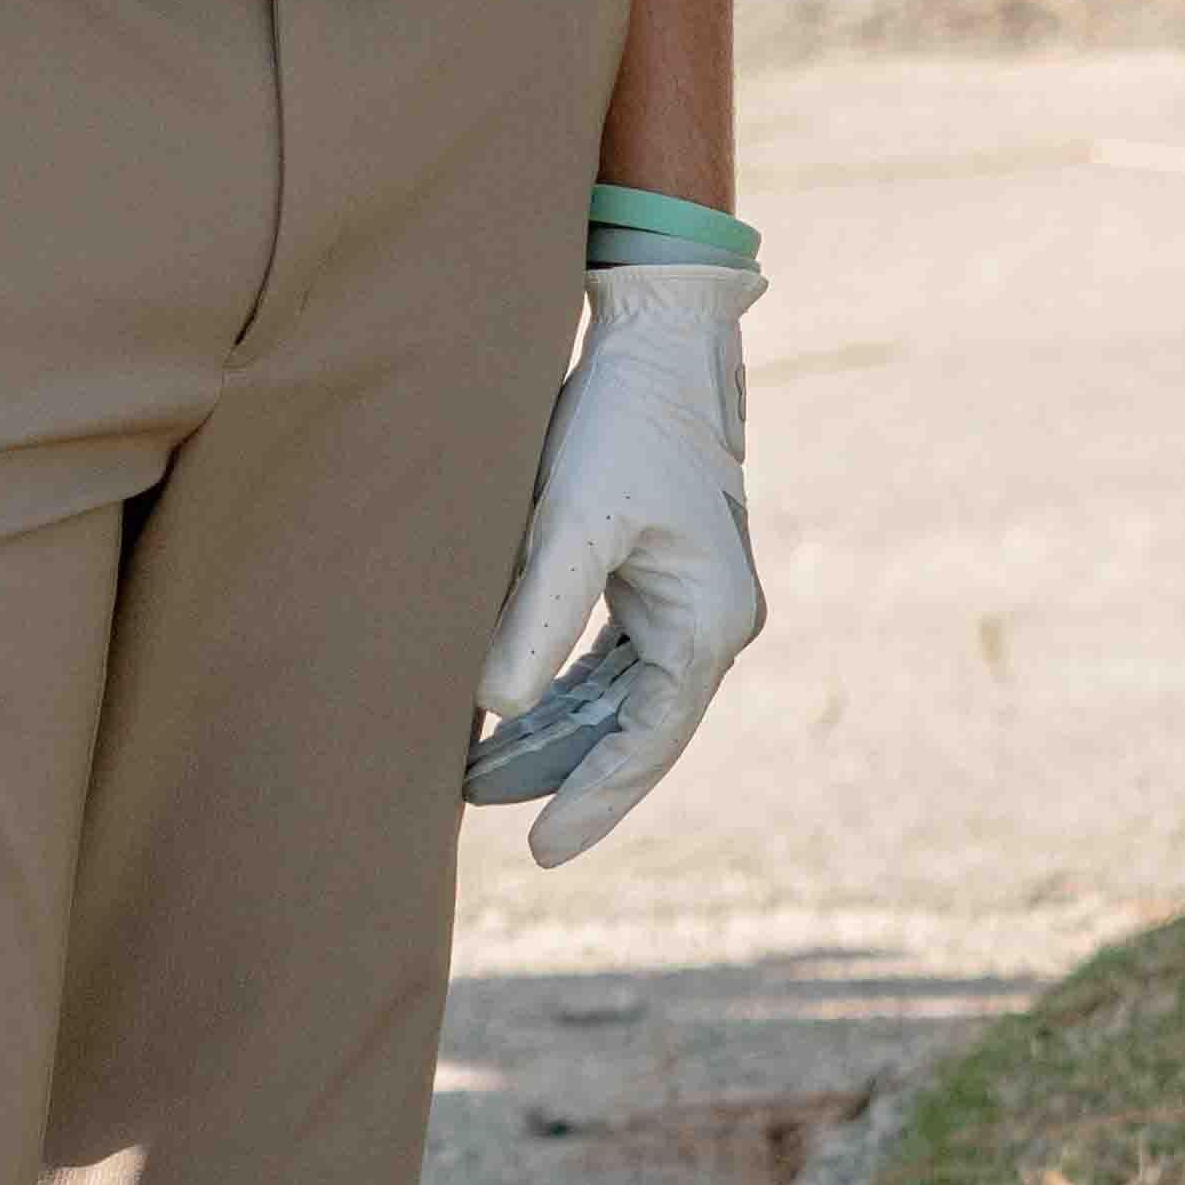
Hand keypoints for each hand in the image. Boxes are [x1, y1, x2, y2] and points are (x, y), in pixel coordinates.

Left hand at [473, 261, 763, 864]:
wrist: (657, 331)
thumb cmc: (620, 422)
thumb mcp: (572, 523)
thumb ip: (538, 618)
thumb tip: (498, 708)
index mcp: (707, 624)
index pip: (647, 743)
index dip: (592, 801)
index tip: (539, 853)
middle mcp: (711, 622)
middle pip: (630, 726)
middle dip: (556, 768)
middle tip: (473, 804)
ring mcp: (690, 598)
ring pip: (617, 695)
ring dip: (553, 729)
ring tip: (474, 765)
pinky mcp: (662, 572)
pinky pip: (613, 656)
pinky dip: (563, 683)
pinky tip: (511, 701)